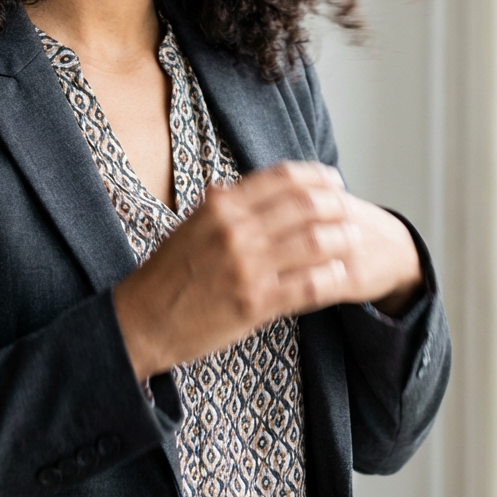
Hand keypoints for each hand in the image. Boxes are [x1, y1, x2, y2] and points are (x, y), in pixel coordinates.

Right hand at [113, 161, 423, 380]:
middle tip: (348, 209)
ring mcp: (247, 268)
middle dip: (336, 205)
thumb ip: (219, 205)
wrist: (143, 320)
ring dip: (342, 239)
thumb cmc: (168, 274)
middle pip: (305, 206)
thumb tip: (233, 186)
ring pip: (315, 243)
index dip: (316, 176)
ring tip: (353, 239)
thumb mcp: (190, 226)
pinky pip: (308, 286)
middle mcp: (235, 231)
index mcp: (221, 207)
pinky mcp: (255, 304)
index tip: (333, 180)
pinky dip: (332, 277)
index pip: (282, 178)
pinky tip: (340, 274)